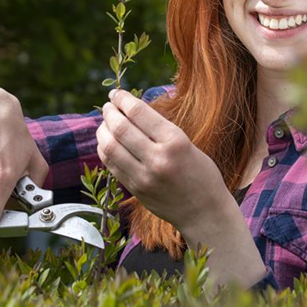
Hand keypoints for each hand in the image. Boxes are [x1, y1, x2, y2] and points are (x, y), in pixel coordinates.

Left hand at [96, 88, 229, 234]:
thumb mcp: (188, 144)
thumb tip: (130, 111)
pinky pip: (111, 165)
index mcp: (176, 141)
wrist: (204, 213)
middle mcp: (158, 159)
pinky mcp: (135, 189)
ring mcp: (144, 177)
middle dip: (109, 112)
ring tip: (105, 123)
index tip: (116, 93)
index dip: (122, 99)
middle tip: (108, 106)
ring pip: (110, 146)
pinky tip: (107, 142)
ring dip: (103, 130)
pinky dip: (104, 149)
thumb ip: (160, 130)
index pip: (139, 112)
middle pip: (120, 128)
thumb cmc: (202, 174)